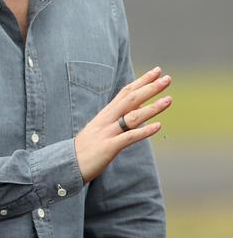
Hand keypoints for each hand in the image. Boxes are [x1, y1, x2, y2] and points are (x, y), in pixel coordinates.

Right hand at [75, 67, 171, 183]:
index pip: (125, 92)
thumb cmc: (86, 149)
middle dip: (150, 88)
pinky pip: (129, 137)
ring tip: (169, 100)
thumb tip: (139, 108)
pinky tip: (158, 126)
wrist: (67, 166)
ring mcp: (107, 133)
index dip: (142, 81)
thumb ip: (118, 118)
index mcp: (105, 114)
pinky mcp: (108, 148)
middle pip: (130, 100)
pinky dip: (144, 131)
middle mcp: (106, 120)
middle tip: (168, 79)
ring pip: (132, 117)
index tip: (157, 71)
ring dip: (152, 108)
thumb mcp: (100, 129)